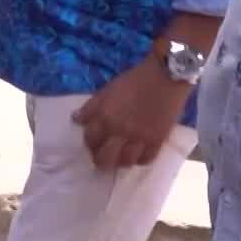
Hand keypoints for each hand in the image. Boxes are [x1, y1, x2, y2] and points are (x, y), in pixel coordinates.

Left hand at [73, 56, 191, 170]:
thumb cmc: (134, 81)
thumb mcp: (107, 90)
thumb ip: (91, 107)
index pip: (90, 139)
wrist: (164, 77)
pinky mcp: (157, 141)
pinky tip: (137, 155)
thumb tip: (76, 119)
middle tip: (102, 159)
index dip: (89, 144)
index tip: (92, 144)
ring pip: (125, 162)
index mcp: (105, 117)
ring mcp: (139, 138)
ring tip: (119, 158)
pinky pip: (146, 160)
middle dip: (100, 161)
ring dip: (120, 162)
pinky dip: (140, 160)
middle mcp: (120, 131)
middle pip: (105, 158)